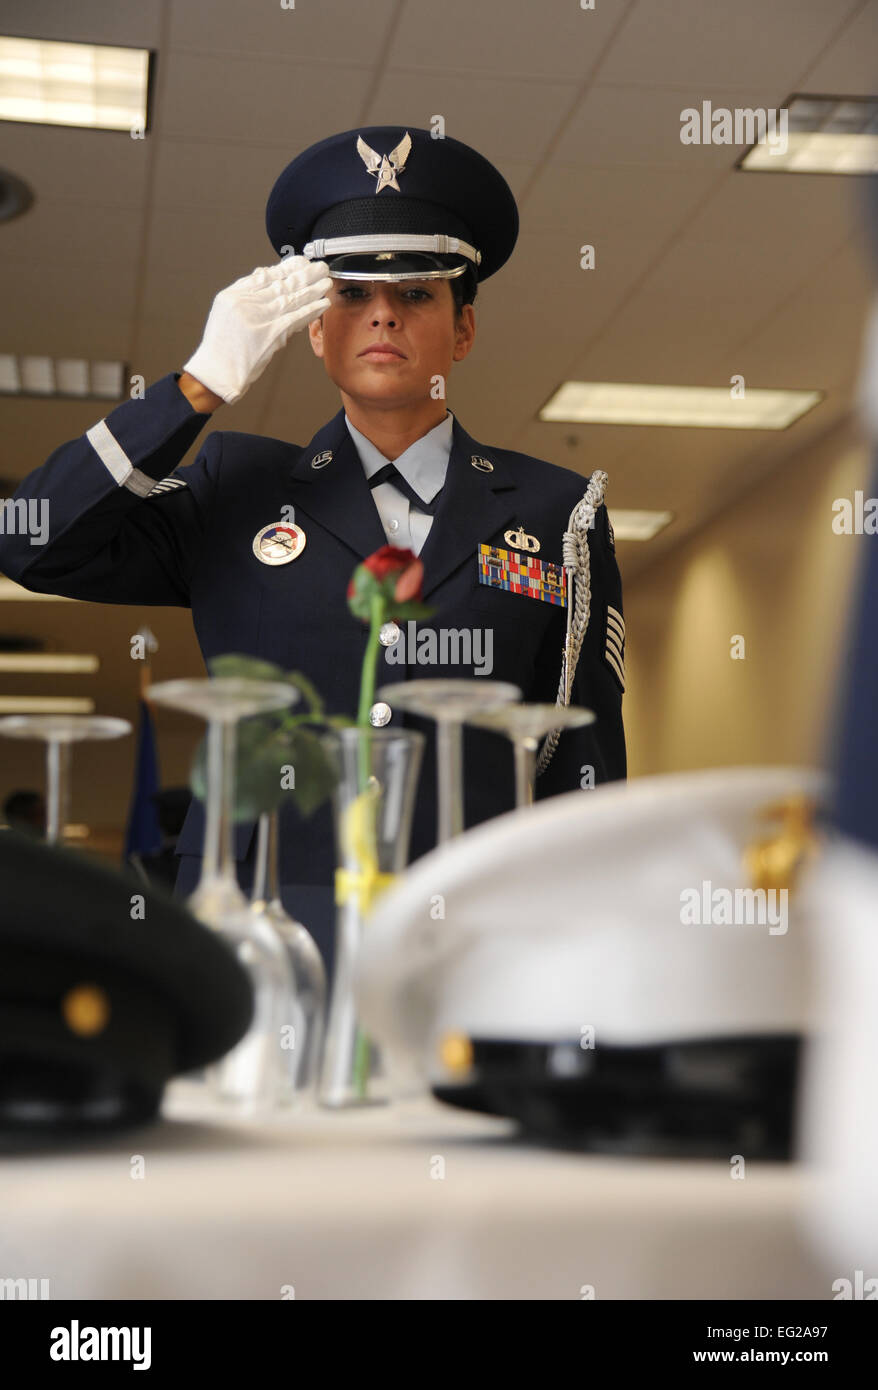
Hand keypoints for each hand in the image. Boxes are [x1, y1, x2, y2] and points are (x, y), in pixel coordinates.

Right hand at [182, 256, 331, 404]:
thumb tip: (263, 272)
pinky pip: (296, 318)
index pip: (267, 276)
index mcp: (235, 295)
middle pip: (282, 284)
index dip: (288, 268)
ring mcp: (261, 319)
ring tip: (326, 282)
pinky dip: (311, 310)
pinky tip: (323, 303)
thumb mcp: (224, 309)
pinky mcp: (273, 335)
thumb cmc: (222, 344)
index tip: (302, 262)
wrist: (219, 371)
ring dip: (313, 290)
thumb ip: (244, 290)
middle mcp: (248, 304)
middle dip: (305, 275)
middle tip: (320, 268)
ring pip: (292, 299)